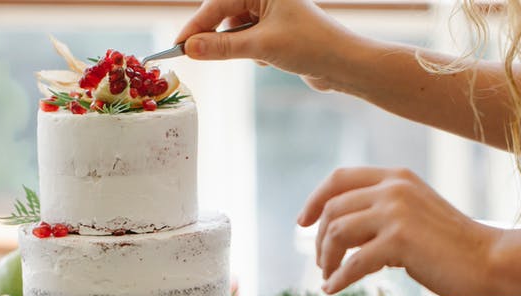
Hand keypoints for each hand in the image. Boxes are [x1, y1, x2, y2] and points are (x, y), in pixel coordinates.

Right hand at [174, 0, 359, 90]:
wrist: (343, 64)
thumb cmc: (310, 46)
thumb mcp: (261, 47)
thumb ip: (222, 48)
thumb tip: (190, 49)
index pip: (217, 4)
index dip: (195, 27)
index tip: (178, 46)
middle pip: (223, 15)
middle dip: (215, 37)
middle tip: (195, 55)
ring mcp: (270, 14)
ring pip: (234, 31)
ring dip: (238, 48)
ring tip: (257, 57)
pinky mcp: (274, 32)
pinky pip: (247, 42)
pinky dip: (251, 53)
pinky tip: (268, 60)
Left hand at [299, 167, 502, 295]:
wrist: (491, 260)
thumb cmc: (454, 245)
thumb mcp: (415, 214)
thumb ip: (382, 215)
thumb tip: (344, 234)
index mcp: (396, 177)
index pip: (339, 178)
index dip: (314, 199)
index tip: (302, 222)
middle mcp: (393, 189)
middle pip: (332, 208)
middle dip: (319, 238)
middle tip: (321, 262)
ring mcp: (396, 213)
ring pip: (337, 232)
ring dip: (326, 258)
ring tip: (329, 276)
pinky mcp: (399, 242)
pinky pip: (353, 262)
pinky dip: (338, 278)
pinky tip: (334, 289)